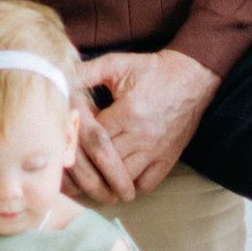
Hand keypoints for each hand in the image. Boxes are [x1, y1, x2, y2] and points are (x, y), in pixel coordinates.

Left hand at [69, 49, 218, 201]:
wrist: (193, 77)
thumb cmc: (152, 70)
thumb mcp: (118, 64)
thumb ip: (87, 71)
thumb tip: (59, 75)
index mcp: (128, 112)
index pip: (92, 137)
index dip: (75, 141)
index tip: (64, 141)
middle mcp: (142, 136)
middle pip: (105, 163)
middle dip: (84, 167)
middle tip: (68, 169)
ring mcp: (156, 151)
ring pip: (123, 179)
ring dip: (105, 181)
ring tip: (89, 176)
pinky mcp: (168, 159)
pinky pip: (146, 184)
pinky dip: (130, 186)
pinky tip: (118, 178)